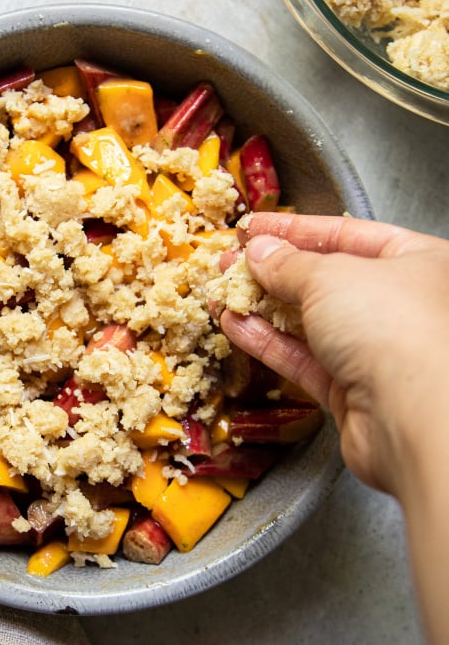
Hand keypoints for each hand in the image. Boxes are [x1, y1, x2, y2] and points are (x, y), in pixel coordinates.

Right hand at [219, 213, 448, 497]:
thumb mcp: (331, 276)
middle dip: (273, 271)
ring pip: (311, 323)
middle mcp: (404, 305)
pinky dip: (269, 343)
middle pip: (327, 280)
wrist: (414, 417)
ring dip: (263, 308)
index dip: (296, 229)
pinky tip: (237, 327)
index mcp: (419, 262)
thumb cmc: (397, 329)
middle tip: (233, 262)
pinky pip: (304, 359)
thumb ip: (289, 263)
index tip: (256, 227)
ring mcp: (379, 351)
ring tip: (224, 293)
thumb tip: (260, 252)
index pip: (349, 235)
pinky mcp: (354, 392)